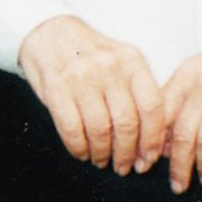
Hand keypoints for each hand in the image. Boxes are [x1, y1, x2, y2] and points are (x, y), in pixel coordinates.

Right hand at [18, 15, 167, 174]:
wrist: (49, 34)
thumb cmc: (91, 57)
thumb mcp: (122, 63)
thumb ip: (136, 95)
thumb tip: (148, 144)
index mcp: (132, 62)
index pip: (152, 107)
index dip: (152, 139)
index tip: (148, 158)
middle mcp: (110, 68)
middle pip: (127, 123)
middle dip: (127, 154)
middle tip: (123, 167)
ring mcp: (82, 77)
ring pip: (100, 130)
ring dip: (102, 154)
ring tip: (102, 160)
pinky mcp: (57, 88)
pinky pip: (72, 129)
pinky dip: (78, 148)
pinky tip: (82, 153)